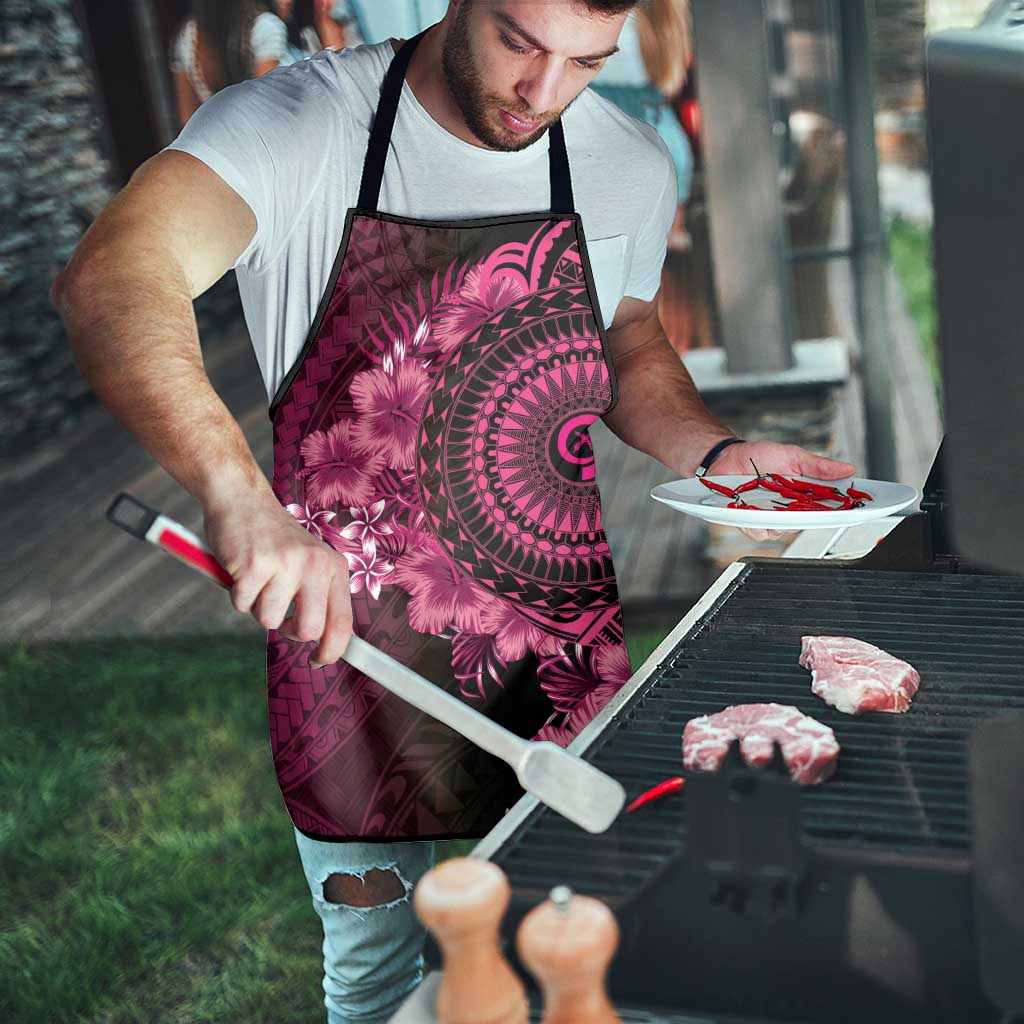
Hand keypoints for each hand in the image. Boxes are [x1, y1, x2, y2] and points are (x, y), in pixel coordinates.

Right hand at [202, 490, 352, 666]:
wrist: (241, 499)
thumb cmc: (273, 539)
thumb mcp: (309, 561)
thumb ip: (318, 596)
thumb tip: (325, 643)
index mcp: (333, 566)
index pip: (343, 622)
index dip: (332, 650)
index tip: (319, 661)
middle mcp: (315, 564)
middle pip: (308, 630)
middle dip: (288, 630)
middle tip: (279, 612)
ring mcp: (285, 564)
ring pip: (269, 620)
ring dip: (258, 606)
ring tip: (259, 578)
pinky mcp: (254, 565)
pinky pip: (242, 605)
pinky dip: (237, 594)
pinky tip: (242, 569)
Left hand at [709, 441, 856, 542]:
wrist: (726, 457)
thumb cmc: (758, 457)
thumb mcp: (792, 456)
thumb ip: (818, 466)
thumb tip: (848, 468)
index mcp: (803, 495)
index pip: (828, 507)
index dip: (843, 510)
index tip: (857, 508)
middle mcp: (789, 510)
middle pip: (808, 523)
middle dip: (812, 517)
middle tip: (813, 506)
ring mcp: (770, 518)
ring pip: (784, 531)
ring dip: (781, 519)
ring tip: (775, 503)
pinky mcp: (750, 523)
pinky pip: (760, 532)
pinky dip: (758, 524)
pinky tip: (755, 512)